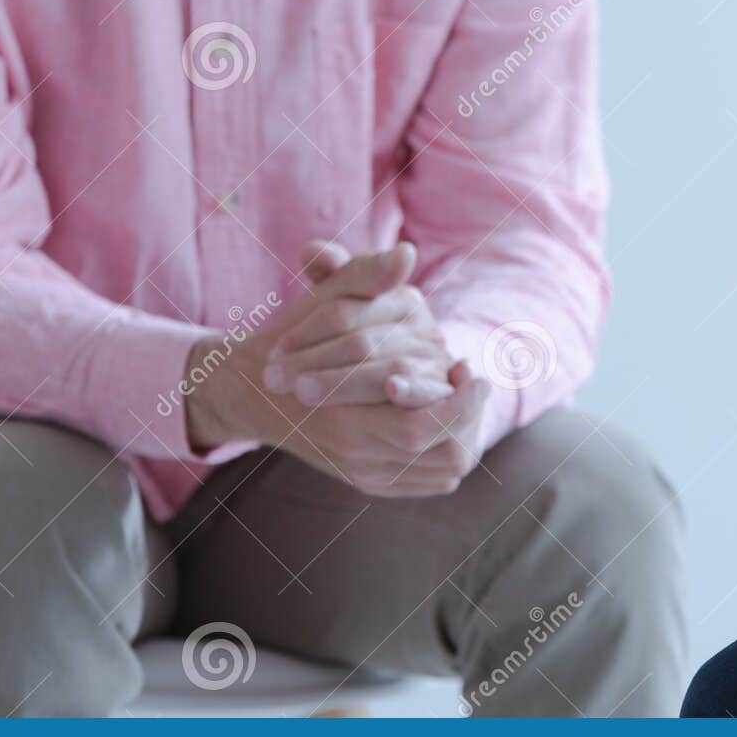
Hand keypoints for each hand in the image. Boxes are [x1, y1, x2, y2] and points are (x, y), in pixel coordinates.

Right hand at [185, 244, 489, 496]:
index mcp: (342, 419)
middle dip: (470, 419)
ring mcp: (364, 473)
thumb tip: (404, 254)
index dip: (458, 405)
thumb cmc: (296, 335)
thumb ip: (364, 275)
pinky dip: (449, 453)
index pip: (417, 428)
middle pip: (440, 456)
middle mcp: (354, 456)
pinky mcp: (371, 482)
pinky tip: (454, 420)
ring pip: (442, 470)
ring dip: (466, 435)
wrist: (257, 389)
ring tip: (470, 399)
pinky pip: (429, 480)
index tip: (473, 370)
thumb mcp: (327, 298)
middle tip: (479, 383)